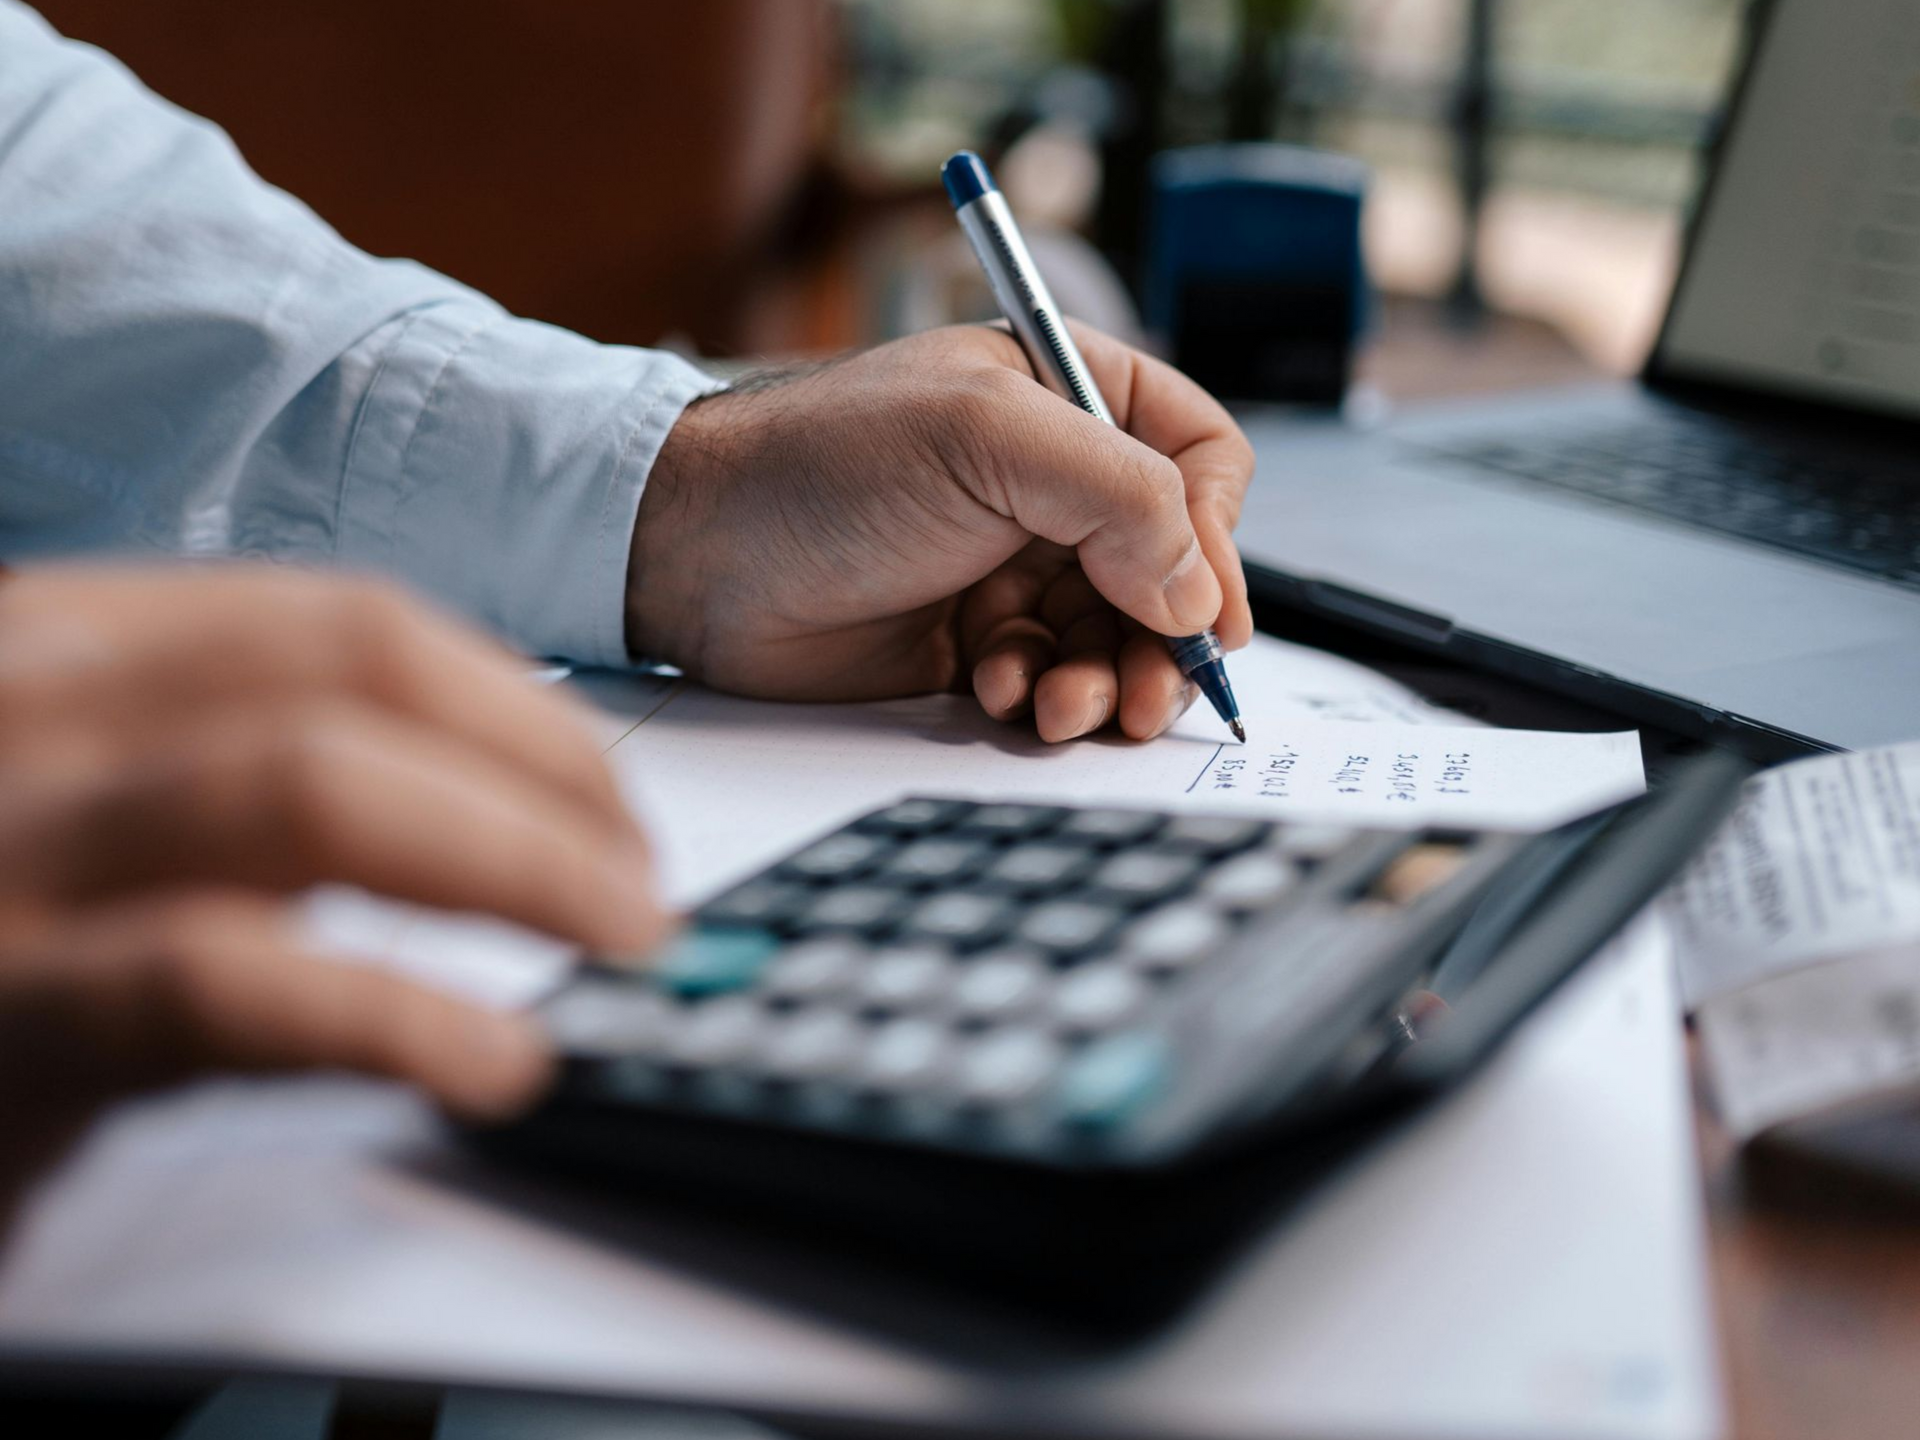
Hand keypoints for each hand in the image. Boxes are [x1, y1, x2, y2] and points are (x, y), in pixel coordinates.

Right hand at [0, 566, 667, 1217]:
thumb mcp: (89, 818)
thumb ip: (239, 775)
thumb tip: (482, 799)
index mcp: (64, 643)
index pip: (344, 624)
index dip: (515, 707)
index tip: (607, 795)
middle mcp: (23, 702)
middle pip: (353, 680)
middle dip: (543, 774)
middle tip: (640, 880)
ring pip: (314, 787)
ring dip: (513, 862)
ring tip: (618, 941)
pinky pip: (227, 983)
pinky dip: (396, 1015)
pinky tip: (494, 1059)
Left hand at [629, 322, 1254, 741]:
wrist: (694, 552)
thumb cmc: (823, 463)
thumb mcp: (986, 440)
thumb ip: (1118, 497)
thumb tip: (1197, 594)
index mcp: (1069, 398)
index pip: (1198, 460)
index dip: (1217, 538)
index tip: (1207, 613)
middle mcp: (1051, 481)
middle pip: (1169, 568)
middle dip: (1162, 639)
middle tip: (1147, 696)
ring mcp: (1013, 563)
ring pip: (1114, 637)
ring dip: (1103, 679)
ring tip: (1060, 705)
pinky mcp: (973, 638)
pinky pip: (1049, 678)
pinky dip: (1038, 695)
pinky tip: (993, 690)